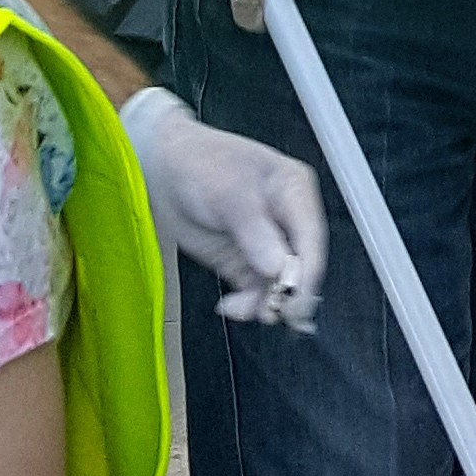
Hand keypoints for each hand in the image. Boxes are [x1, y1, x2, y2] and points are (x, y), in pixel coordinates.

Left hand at [120, 87, 325, 330]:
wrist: (164, 169)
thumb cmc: (198, 164)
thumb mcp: (227, 192)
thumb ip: (255, 229)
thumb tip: (278, 267)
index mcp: (294, 191)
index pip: (311, 239)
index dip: (306, 274)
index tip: (291, 300)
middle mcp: (287, 219)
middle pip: (302, 267)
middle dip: (285, 294)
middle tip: (265, 311)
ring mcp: (268, 243)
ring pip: (282, 286)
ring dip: (264, 304)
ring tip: (238, 307)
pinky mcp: (248, 261)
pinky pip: (258, 293)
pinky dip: (247, 305)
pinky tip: (229, 305)